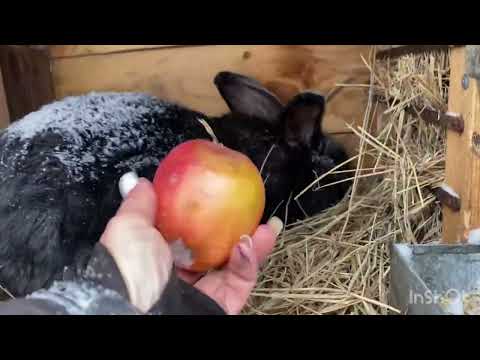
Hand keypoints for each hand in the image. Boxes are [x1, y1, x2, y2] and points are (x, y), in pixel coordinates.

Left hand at [101, 177, 281, 313]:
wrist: (137, 312)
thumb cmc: (129, 270)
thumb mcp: (127, 228)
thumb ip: (138, 205)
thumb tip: (141, 183)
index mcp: (159, 257)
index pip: (187, 233)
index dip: (205, 216)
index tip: (221, 198)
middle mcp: (181, 276)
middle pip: (217, 250)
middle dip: (238, 230)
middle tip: (253, 212)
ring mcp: (203, 291)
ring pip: (235, 267)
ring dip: (253, 245)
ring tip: (267, 226)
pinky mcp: (220, 305)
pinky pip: (240, 282)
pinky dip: (250, 262)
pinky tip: (251, 242)